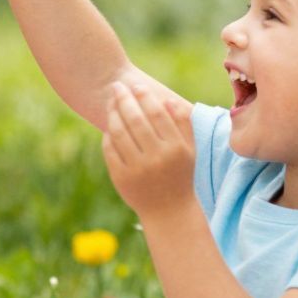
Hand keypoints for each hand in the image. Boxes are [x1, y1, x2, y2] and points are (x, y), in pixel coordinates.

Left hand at [102, 82, 197, 221]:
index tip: (136, 85)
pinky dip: (108, 135)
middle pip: (136, 120)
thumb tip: (167, 100)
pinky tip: (109, 125)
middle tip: (116, 87)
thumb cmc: (180, 176)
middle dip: (124, 99)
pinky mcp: (121, 178)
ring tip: (111, 103)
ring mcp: (137, 169)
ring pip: (120, 133)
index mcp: (175, 148)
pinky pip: (110, 150)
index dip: (145, 97)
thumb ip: (183, 124)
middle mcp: (156, 158)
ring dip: (112, 114)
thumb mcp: (189, 151)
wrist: (169, 212)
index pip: (157, 114)